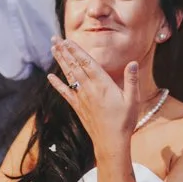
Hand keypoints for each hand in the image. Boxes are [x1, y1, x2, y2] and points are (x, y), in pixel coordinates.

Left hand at [47, 36, 138, 152]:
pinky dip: (57, 84)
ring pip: (69, 76)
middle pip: (74, 66)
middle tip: (54, 38)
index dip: (76, 51)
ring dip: (60, 62)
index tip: (67, 40)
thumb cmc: (124, 121)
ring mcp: (82, 98)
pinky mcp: (78, 107)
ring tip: (52, 49)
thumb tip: (133, 62)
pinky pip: (65, 93)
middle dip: (64, 51)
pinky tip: (50, 77)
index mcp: (103, 85)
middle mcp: (89, 89)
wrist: (111, 143)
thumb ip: (132, 80)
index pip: (87, 63)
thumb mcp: (132, 100)